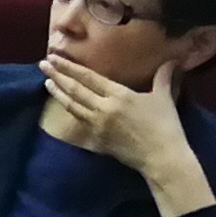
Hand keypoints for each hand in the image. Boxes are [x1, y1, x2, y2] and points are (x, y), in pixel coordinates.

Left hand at [41, 52, 205, 204]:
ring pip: (72, 106)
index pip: (88, 77)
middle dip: (57, 75)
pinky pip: (78, 124)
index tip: (54, 57)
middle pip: (75, 89)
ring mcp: (98, 126)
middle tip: (42, 64)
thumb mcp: (164, 98)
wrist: (162, 159)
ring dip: (58, 93)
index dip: (69, 67)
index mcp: (119, 95)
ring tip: (47, 82)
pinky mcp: (97, 140)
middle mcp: (104, 108)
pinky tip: (62, 107)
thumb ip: (163, 77)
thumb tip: (173, 60)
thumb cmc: (165, 127)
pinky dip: (69, 113)